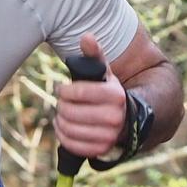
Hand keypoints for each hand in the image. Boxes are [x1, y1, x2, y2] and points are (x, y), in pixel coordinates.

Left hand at [52, 33, 126, 158]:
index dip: (64, 90)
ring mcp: (109, 135)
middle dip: (61, 105)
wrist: (127, 118)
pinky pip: (72, 144)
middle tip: (62, 102)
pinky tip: (63, 127)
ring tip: (61, 114)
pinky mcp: (101, 149)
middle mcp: (115, 117)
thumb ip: (95, 54)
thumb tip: (86, 37)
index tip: (62, 89)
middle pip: (69, 111)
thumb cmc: (108, 93)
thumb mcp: (105, 73)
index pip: (77, 92)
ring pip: (68, 128)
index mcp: (116, 95)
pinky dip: (63, 136)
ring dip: (60, 120)